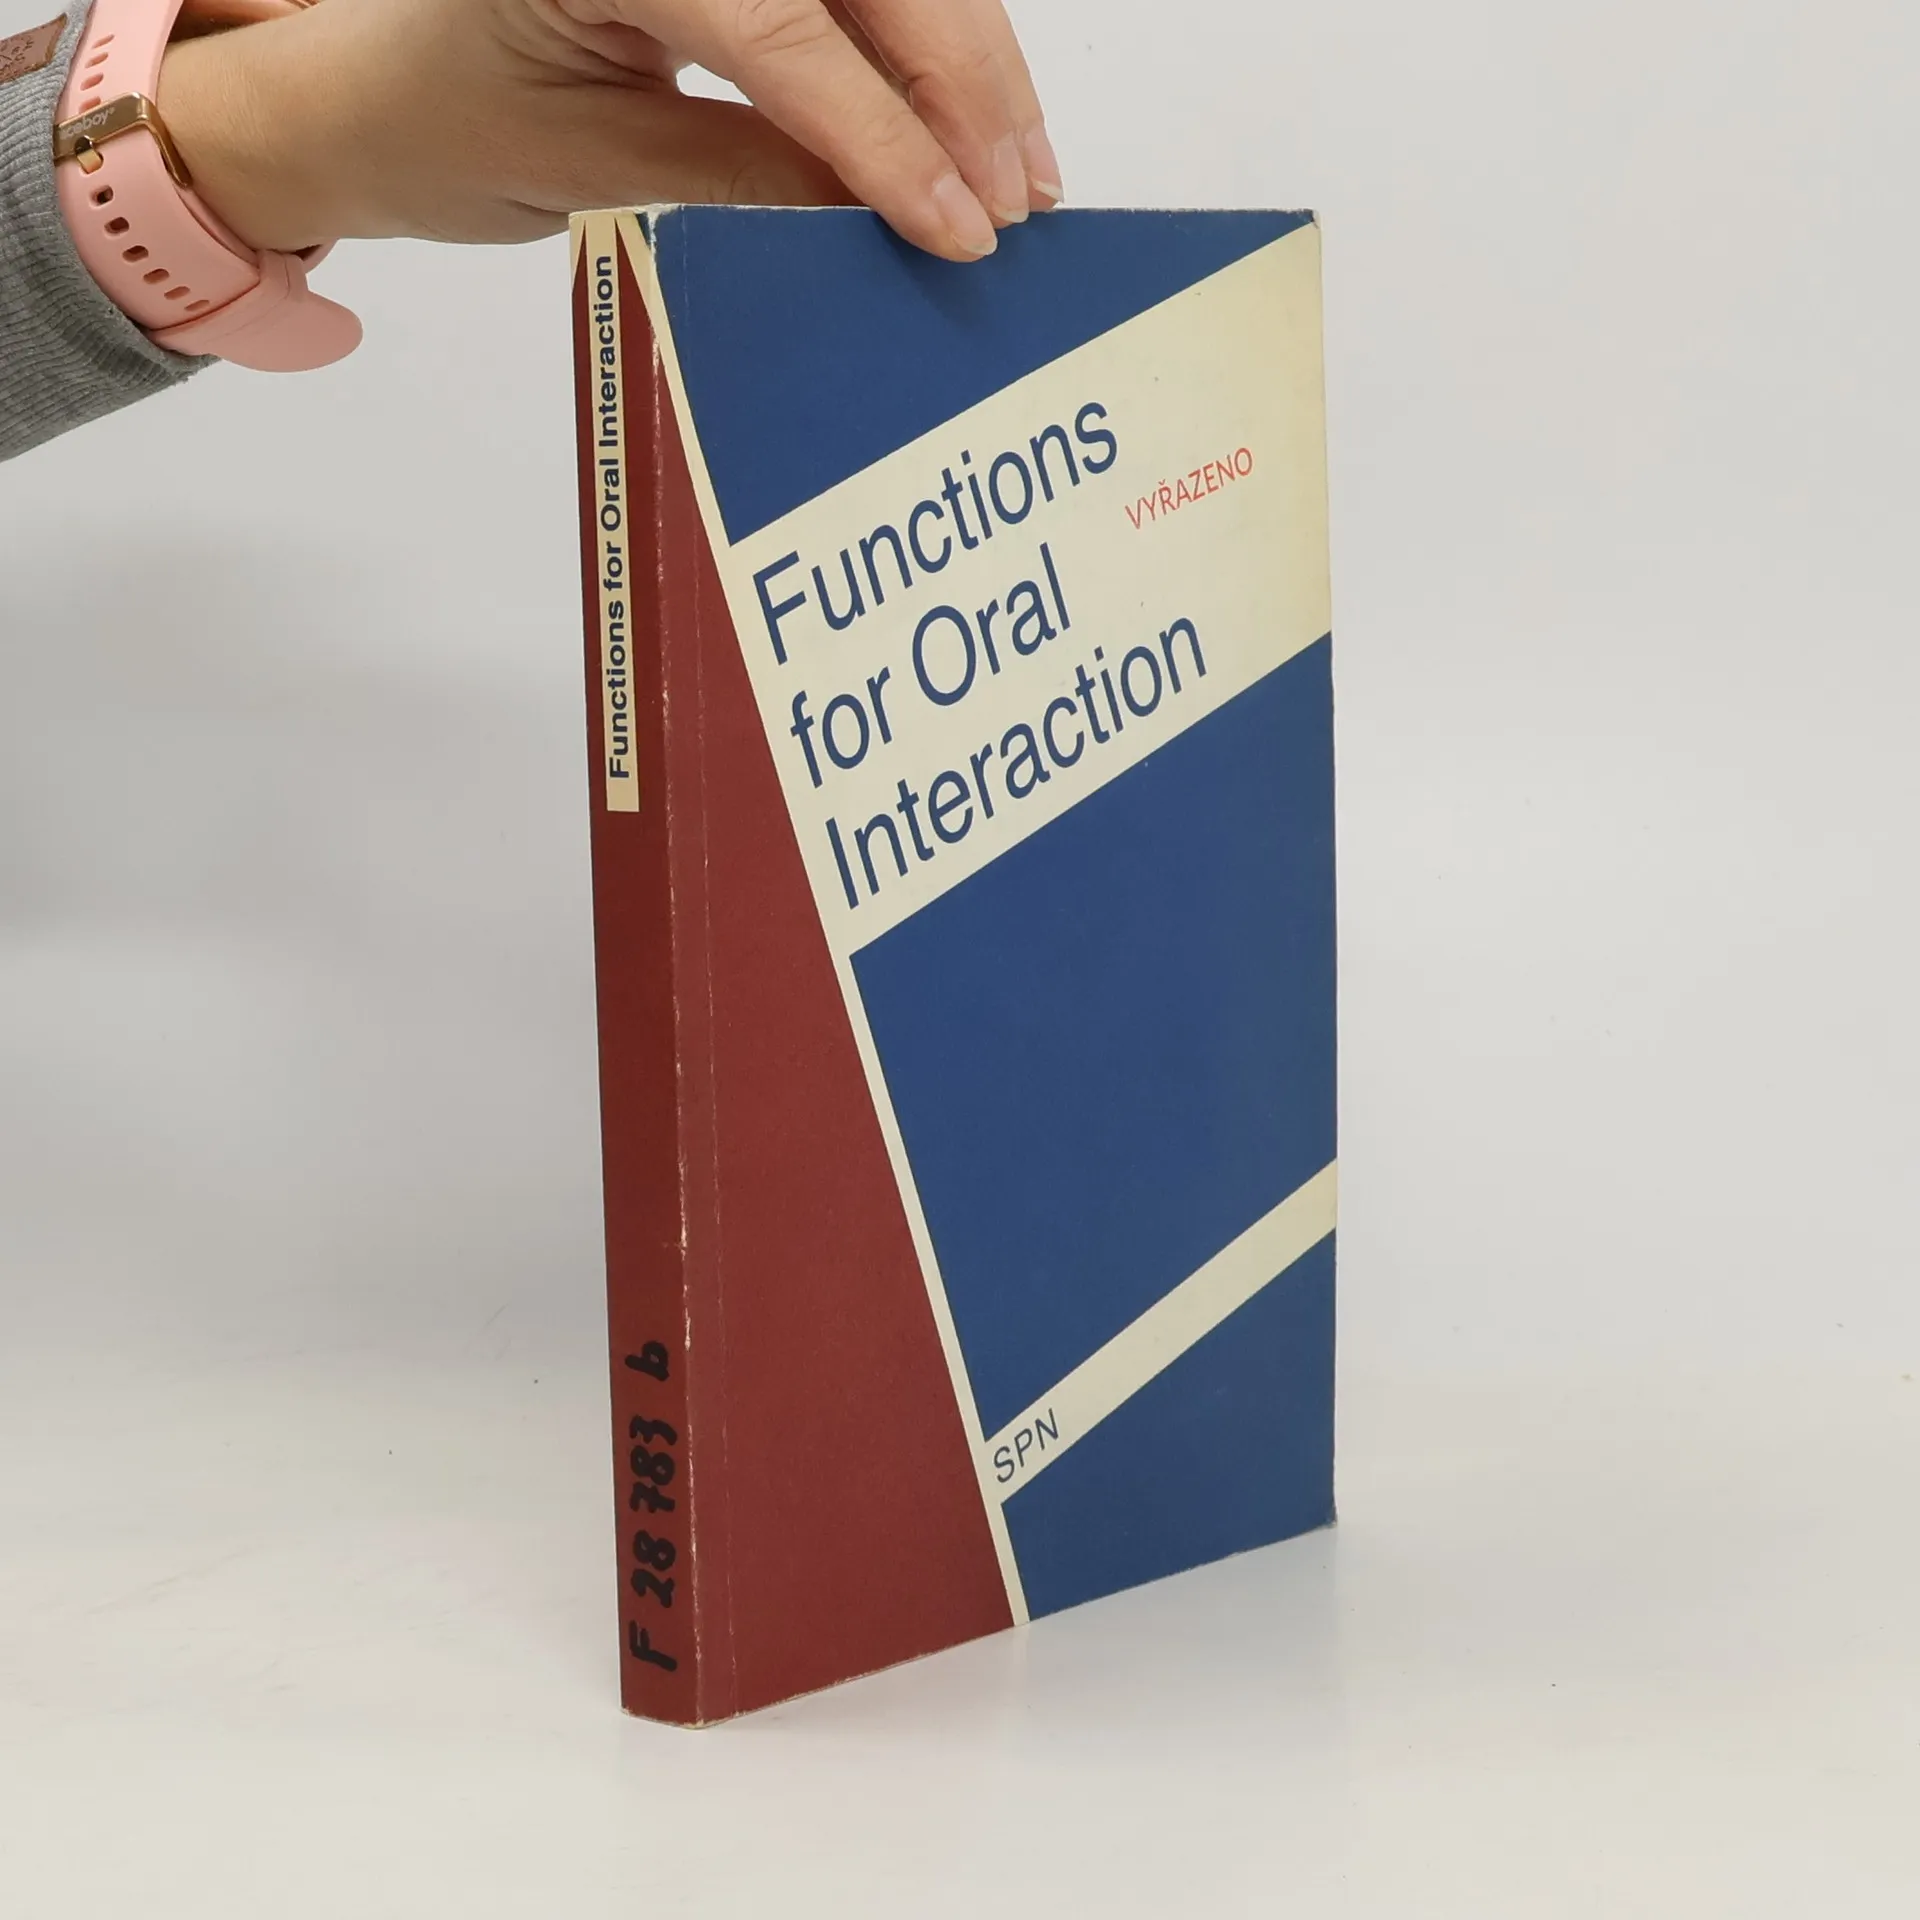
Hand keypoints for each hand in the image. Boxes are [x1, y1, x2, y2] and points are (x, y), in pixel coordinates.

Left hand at [156, 0, 1060, 262]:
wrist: (377, 87)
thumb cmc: (447, 122)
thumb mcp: (591, 168)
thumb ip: (745, 177)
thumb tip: (890, 208)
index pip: (785, 30)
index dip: (889, 133)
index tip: (960, 221)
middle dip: (962, 85)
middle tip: (1019, 201)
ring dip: (971, 64)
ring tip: (1022, 174)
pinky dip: (929, 51)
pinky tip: (974, 125)